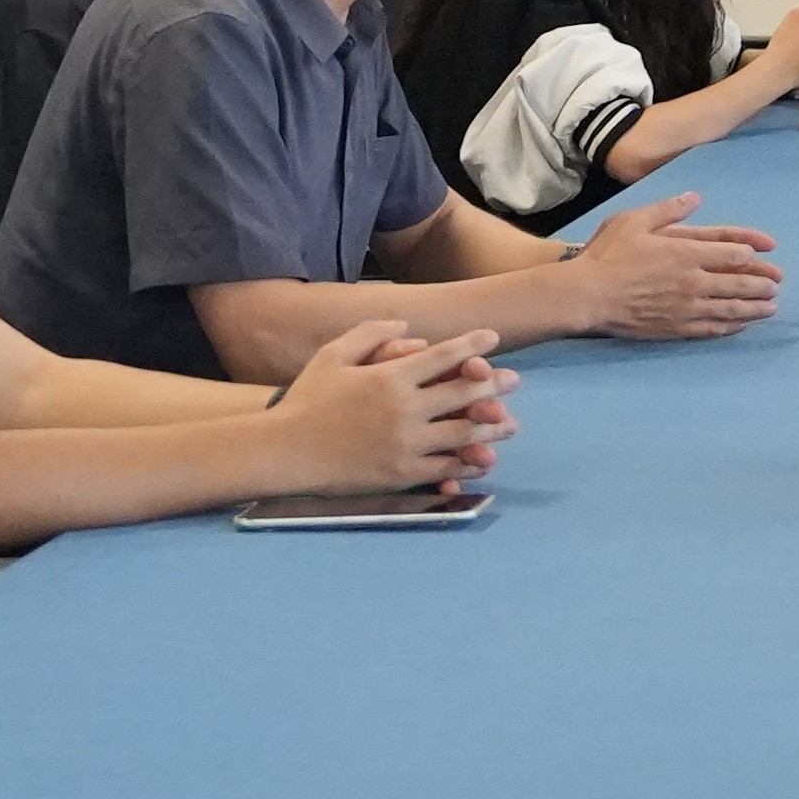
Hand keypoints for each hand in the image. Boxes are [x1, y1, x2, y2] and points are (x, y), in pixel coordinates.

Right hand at [270, 321, 512, 493]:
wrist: (284, 451)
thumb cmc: (306, 400)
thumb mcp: (332, 354)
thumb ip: (370, 333)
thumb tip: (405, 325)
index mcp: (390, 377)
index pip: (444, 356)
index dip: (473, 346)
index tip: (492, 339)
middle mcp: (404, 409)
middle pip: (463, 393)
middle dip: (493, 385)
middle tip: (514, 380)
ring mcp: (405, 444)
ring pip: (463, 434)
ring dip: (491, 428)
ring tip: (511, 424)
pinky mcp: (400, 474)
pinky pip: (444, 469)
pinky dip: (467, 464)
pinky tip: (483, 460)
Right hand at [580, 199, 785, 337]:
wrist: (587, 296)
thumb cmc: (607, 255)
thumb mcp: (635, 220)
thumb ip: (668, 209)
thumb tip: (695, 197)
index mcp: (686, 252)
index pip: (733, 254)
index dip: (753, 254)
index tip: (766, 255)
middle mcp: (693, 281)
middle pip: (739, 284)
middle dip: (763, 284)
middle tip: (777, 285)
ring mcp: (686, 308)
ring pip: (731, 309)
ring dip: (755, 308)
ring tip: (771, 308)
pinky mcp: (675, 328)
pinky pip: (711, 329)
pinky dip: (731, 327)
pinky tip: (741, 326)